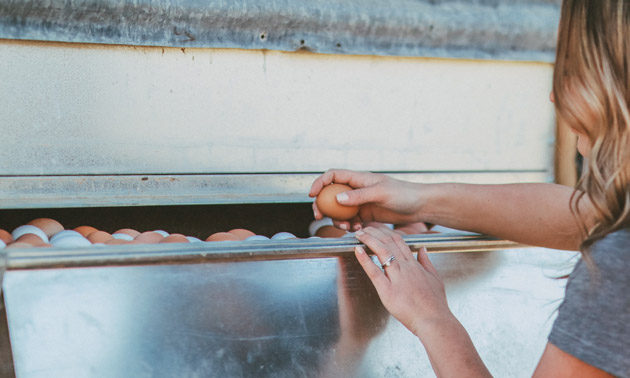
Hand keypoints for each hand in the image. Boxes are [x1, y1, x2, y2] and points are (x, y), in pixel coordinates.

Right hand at [309, 169, 423, 230]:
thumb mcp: (380, 192)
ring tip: (346, 227)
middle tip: (320, 216)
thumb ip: (359, 195)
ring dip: (338, 219)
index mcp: (359, 178)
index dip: (320, 183)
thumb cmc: (403, 193)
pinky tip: (359, 229)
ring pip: (340, 210)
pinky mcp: (366, 214)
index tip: (312, 195)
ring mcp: (361, 202)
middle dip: (323, 205)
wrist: (419, 206)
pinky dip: (350, 226)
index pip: (333, 176)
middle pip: (331, 194)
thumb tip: (337, 198)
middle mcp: (357, 189)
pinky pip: (351, 220)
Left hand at [353, 226, 452, 337]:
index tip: (377, 228)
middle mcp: (406, 268)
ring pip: (382, 252)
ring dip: (369, 240)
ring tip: (359, 233)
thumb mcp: (435, 279)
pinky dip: (365, 260)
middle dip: (375, 232)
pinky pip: (374, 272)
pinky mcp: (388, 291)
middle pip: (389, 242)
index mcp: (415, 265)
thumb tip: (422, 249)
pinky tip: (357, 250)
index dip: (386, 232)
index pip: (399, 242)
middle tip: (365, 227)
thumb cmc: (435, 304)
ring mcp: (397, 278)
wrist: (435, 321)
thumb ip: (427, 262)